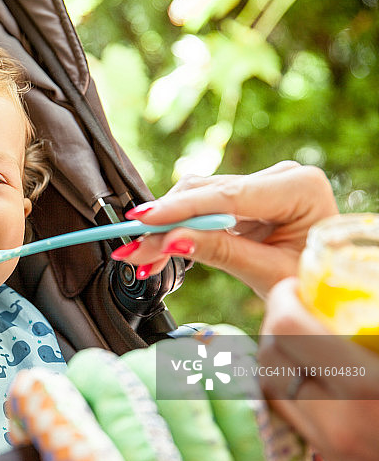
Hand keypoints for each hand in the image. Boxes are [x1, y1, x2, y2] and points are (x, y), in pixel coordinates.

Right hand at [111, 161, 337, 297]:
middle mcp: (280, 177)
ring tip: (141, 257)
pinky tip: (158, 247)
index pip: (227, 195)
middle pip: (207, 193)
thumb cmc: (311, 281)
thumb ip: (219, 252)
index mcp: (299, 188)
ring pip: (198, 197)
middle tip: (134, 252)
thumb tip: (171, 240)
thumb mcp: (266, 272)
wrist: (327, 284)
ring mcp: (262, 183)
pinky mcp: (246, 194)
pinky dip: (180, 228)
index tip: (143, 220)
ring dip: (167, 228)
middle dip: (165, 224)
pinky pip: (203, 206)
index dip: (180, 208)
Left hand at [257, 278, 378, 460]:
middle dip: (275, 324)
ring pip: (273, 389)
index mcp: (368, 389)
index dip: (284, 298)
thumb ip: (374, 327)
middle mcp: (340, 426)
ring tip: (301, 335)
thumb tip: (364, 282)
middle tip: (294, 306)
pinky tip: (316, 371)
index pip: (288, 329)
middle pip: (270, 358)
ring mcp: (334, 454)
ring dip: (279, 356)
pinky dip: (295, 387)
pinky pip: (295, 417)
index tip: (295, 287)